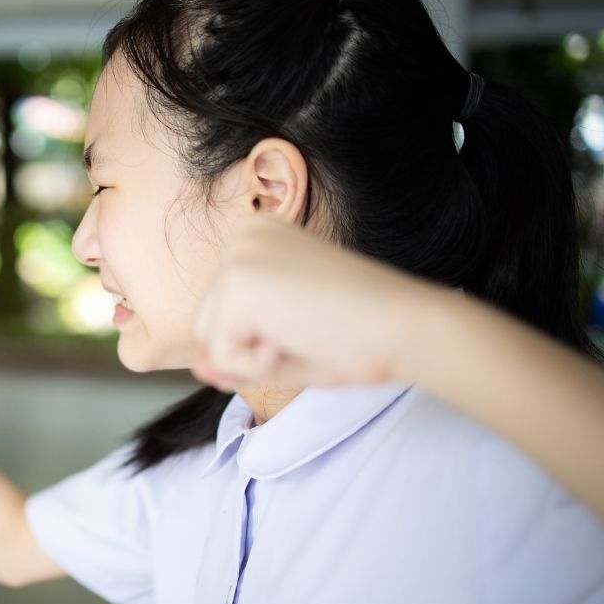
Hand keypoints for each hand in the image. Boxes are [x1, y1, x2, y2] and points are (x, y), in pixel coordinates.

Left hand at [190, 212, 441, 390]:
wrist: (406, 325)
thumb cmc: (357, 334)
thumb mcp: (280, 340)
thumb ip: (233, 353)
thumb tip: (196, 366)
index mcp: (254, 235)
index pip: (222, 312)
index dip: (261, 336)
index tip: (312, 317)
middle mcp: (239, 236)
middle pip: (207, 327)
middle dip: (251, 348)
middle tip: (310, 330)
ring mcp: (235, 259)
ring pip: (209, 344)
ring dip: (255, 358)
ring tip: (303, 332)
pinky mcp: (237, 287)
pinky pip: (222, 358)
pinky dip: (258, 367)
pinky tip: (297, 339)